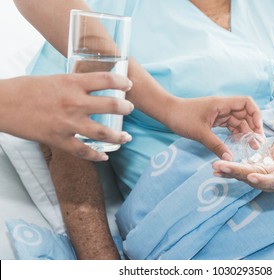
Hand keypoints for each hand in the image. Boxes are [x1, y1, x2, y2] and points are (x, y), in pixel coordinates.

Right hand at [1, 72, 133, 160]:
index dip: (122, 81)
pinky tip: (104, 157)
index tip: (128, 84)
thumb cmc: (25, 89)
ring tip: (127, 137)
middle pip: (111, 105)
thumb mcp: (55, 79)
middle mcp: (74, 102)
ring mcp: (68, 123)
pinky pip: (83, 151)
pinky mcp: (59, 140)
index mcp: (72, 83)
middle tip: (130, 108)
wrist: (1, 104)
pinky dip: (96, 156)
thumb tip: (92, 87)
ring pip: (103, 132)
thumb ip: (75, 84)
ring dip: (119, 136)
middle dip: (126, 107)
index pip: (106, 79)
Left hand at [166, 96, 262, 158]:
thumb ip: (216, 145)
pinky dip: (235, 133)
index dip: (255, 114)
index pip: (246, 103)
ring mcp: (218, 113)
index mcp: (222, 104)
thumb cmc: (182, 117)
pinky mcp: (214, 119)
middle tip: (256, 143)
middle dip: (252, 127)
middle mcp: (222, 107)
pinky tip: (238, 143)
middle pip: (245, 113)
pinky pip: (229, 125)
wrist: (167, 113)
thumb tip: (230, 159)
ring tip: (250, 146)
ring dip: (245, 132)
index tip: (258, 129)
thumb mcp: (200, 133)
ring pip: (237, 121)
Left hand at [212, 137, 273, 190]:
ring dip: (228, 172)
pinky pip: (239, 173)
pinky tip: (215, 169)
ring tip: (215, 167)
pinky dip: (227, 171)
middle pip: (253, 178)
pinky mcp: (251, 173)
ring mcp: (260, 177)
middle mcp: (270, 180)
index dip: (263, 179)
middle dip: (237, 173)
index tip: (251, 176)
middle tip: (221, 167)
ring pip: (243, 176)